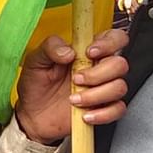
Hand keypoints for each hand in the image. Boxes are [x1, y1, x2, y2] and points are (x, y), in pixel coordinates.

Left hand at [15, 29, 130, 145]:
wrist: (32, 115)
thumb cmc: (36, 85)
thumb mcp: (35, 61)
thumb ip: (50, 47)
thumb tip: (68, 50)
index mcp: (87, 52)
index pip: (114, 38)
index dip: (109, 43)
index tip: (89, 52)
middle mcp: (99, 68)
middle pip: (120, 64)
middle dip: (98, 73)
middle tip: (76, 79)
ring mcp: (103, 89)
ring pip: (120, 87)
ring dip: (96, 95)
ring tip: (74, 99)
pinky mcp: (104, 109)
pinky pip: (118, 110)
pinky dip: (102, 113)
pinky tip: (84, 114)